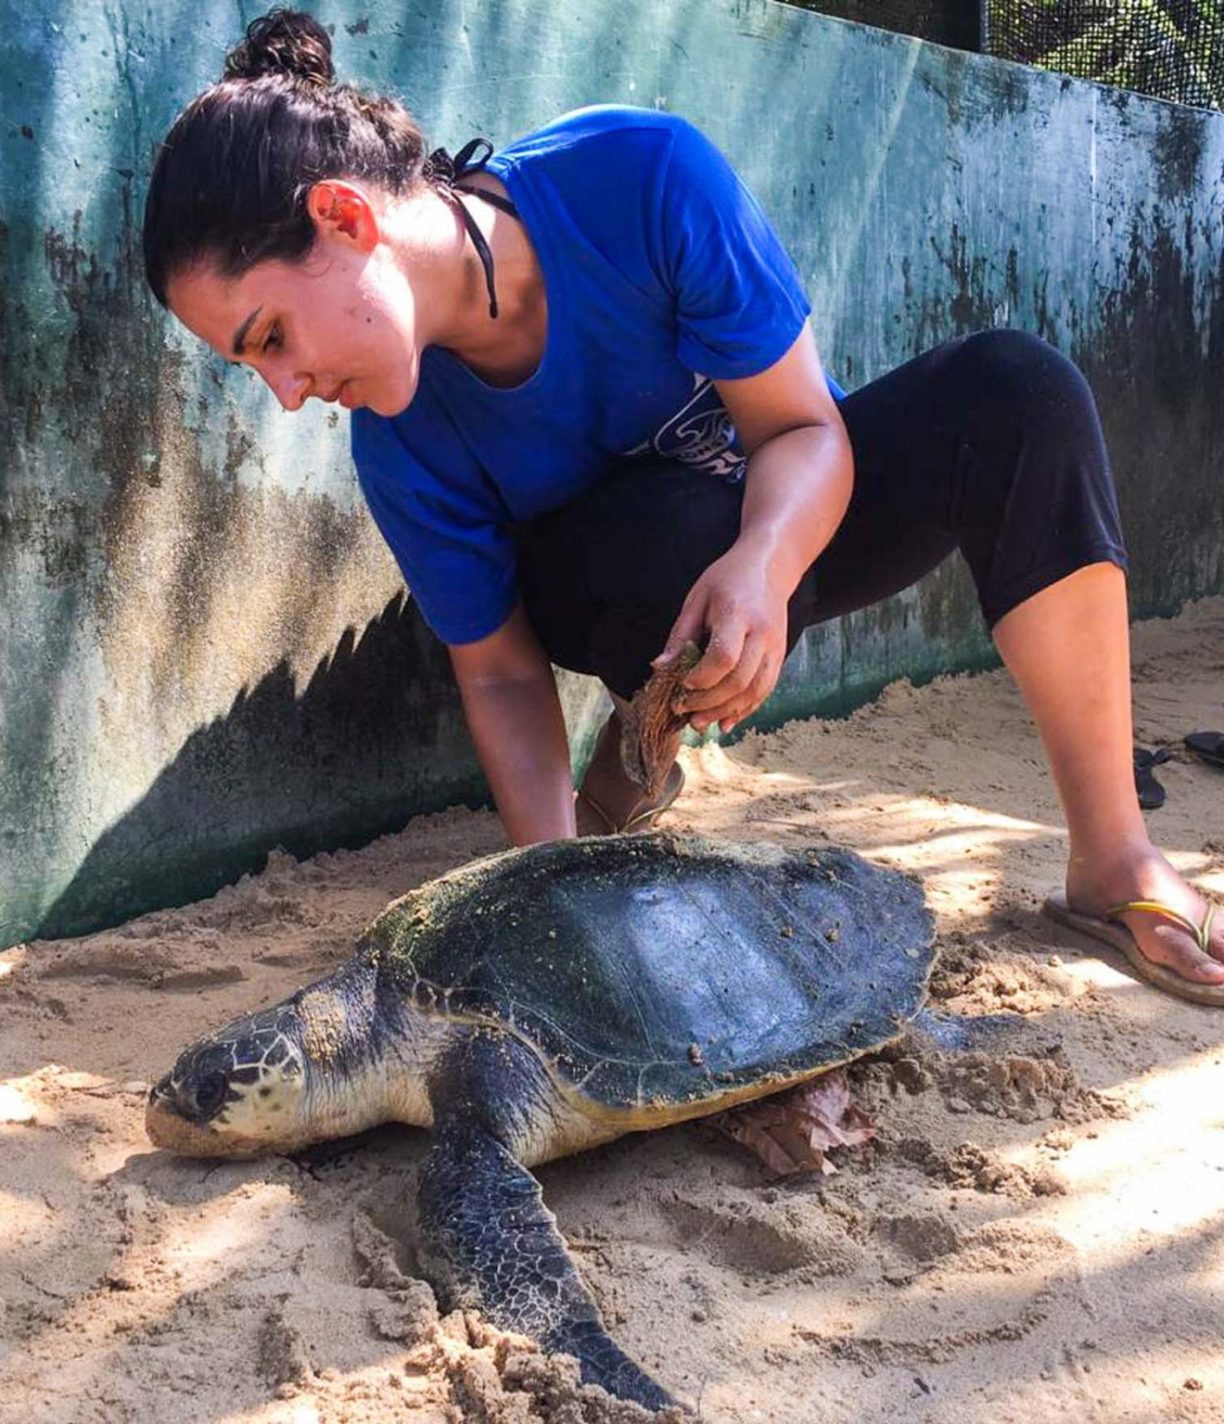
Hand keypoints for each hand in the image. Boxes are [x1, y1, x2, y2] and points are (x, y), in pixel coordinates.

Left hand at [653, 542, 788, 733]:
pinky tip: (725, 721)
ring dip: (726, 712)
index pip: (724, 657)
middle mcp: (762, 633)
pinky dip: (745, 709)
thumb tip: (659, 667)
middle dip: (709, 702)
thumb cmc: (727, 579)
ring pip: (755, 691)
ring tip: (701, 723)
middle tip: (684, 711)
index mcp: (737, 614)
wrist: (770, 568)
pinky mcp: (780, 656)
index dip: (702, 678)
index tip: (682, 685)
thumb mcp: (697, 599)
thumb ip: (680, 635)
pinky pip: (765, 690)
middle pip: (739, 680)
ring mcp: (775, 647)